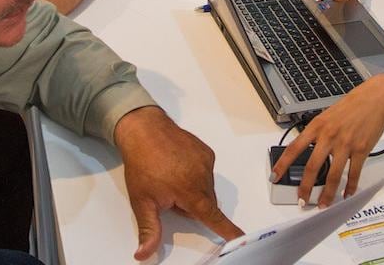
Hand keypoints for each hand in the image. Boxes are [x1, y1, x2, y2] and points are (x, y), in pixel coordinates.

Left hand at [115, 106, 242, 259]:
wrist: (144, 129)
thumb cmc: (142, 162)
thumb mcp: (142, 201)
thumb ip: (149, 230)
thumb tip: (145, 253)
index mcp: (190, 191)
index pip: (213, 217)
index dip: (228, 230)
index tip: (241, 237)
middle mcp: (203, 176)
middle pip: (206, 204)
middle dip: (191, 206)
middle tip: (169, 194)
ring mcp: (206, 162)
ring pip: (206, 188)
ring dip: (193, 189)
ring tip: (171, 177)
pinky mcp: (206, 151)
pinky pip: (206, 171)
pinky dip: (195, 174)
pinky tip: (178, 166)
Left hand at [271, 74, 383, 206]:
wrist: (376, 99)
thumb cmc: (352, 105)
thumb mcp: (327, 115)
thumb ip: (318, 133)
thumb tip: (309, 150)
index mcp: (317, 127)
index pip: (294, 148)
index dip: (282, 165)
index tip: (274, 177)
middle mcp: (328, 137)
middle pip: (313, 168)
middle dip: (305, 188)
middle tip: (302, 201)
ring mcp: (345, 144)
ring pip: (333, 176)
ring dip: (327, 194)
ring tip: (323, 205)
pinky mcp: (361, 150)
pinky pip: (354, 173)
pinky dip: (350, 187)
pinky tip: (346, 194)